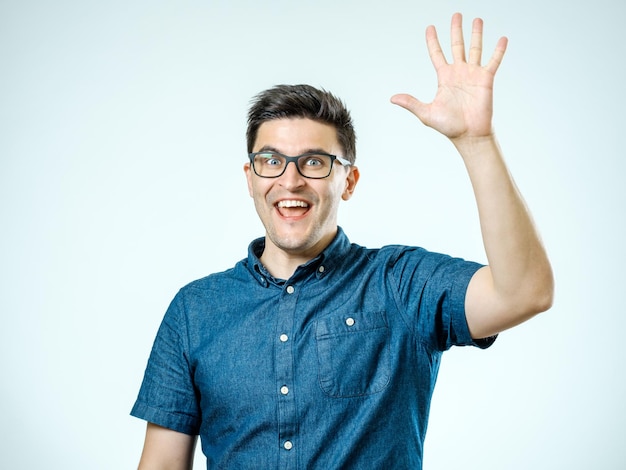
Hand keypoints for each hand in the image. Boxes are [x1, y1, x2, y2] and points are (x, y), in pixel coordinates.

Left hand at [391, 13, 507, 140]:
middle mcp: (459, 72)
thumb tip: (392, 98)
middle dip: (456, 30)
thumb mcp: (426, 113)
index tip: (430, 28)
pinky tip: (503, 38)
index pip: (437, 54)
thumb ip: (411, 103)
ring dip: (476, 34)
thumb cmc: (448, 126)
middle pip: (456, 45)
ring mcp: (473, 74)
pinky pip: (493, 61)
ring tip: (477, 20)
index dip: (433, 41)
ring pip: (475, 48)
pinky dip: (498, 50)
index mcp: (444, 77)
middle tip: (456, 14)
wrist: (468, 134)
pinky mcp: (486, 79)